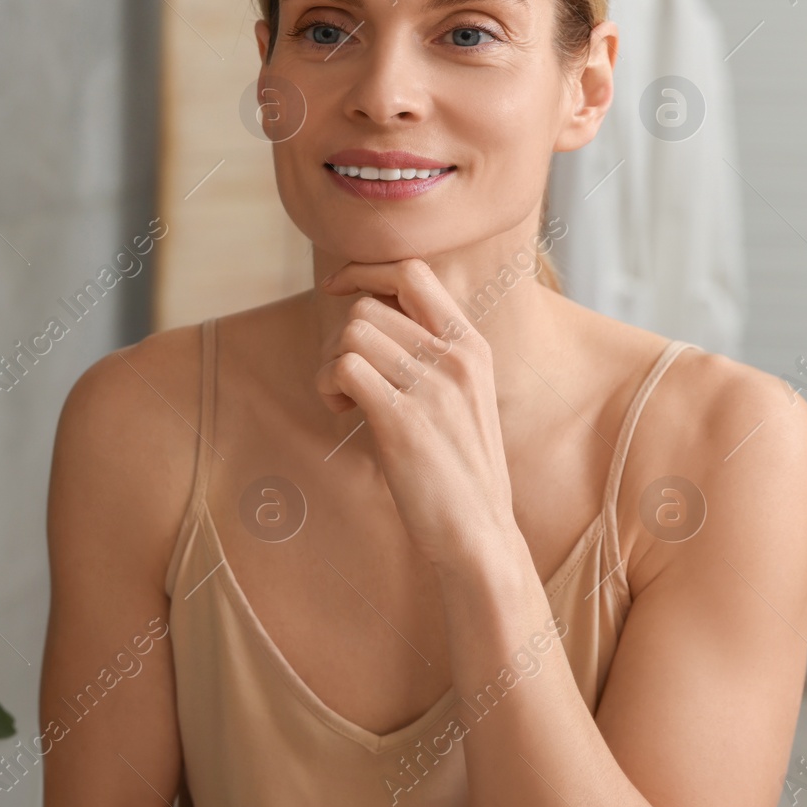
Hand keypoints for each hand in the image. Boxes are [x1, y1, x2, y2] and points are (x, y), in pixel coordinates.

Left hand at [315, 259, 517, 571]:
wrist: (479, 536)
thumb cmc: (459, 467)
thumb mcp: (460, 394)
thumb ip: (429, 351)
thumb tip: (366, 313)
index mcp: (472, 346)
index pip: (412, 271)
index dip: (364, 270)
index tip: (336, 288)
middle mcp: (456, 358)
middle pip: (367, 307)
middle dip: (340, 338)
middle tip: (347, 380)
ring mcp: (432, 389)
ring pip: (350, 334)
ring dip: (330, 364)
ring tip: (346, 400)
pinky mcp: (403, 422)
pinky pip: (343, 368)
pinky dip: (327, 386)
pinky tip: (342, 413)